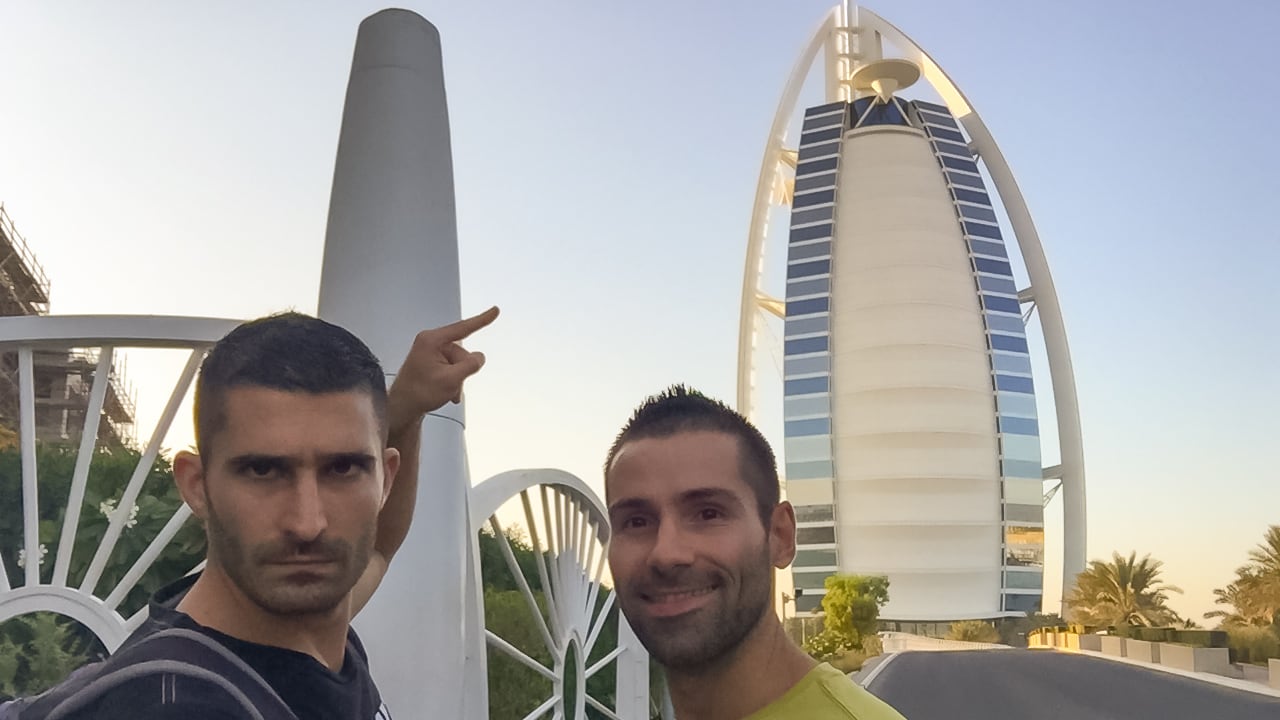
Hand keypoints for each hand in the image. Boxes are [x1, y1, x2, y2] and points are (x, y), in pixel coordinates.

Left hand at [386, 306, 498, 431]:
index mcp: (432, 340)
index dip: (482, 320)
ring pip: (457, 362)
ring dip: (457, 379)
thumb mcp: (451, 380)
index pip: (463, 328)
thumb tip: (479, 356)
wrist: (401, 408)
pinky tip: (447, 393)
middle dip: (462, 371)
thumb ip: (470, 365)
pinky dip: (452, 380)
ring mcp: (429, 351)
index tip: (495, 310)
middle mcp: (429, 342)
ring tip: (446, 392)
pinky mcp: (430, 361)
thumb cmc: (419, 393)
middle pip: (461, 352)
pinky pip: (450, 367)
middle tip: (451, 385)